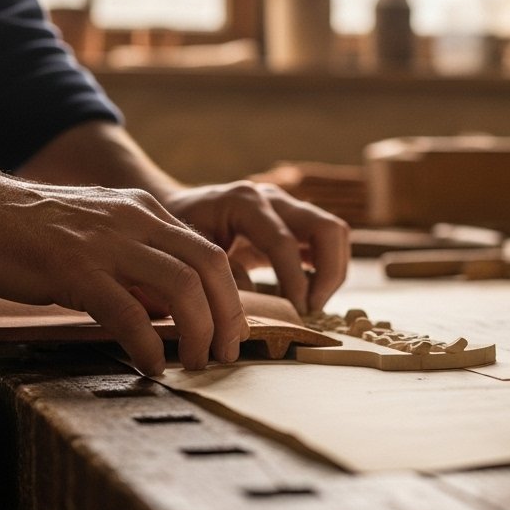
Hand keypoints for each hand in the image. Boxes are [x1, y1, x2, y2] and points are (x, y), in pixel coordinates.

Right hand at [0, 177, 248, 375]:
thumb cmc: (27, 229)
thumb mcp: (97, 232)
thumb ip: (134, 261)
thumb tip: (166, 309)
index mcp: (144, 211)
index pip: (209, 252)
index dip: (230, 296)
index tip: (230, 331)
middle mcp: (135, 221)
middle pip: (211, 267)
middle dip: (229, 316)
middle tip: (228, 354)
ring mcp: (106, 243)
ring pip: (183, 288)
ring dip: (199, 333)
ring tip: (196, 364)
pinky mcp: (75, 269)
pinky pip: (130, 313)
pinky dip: (148, 345)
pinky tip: (150, 366)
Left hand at [161, 181, 350, 315]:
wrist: (174, 211)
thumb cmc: (177, 235)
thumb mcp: (191, 256)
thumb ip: (222, 278)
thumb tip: (255, 310)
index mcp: (244, 202)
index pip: (284, 242)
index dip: (294, 281)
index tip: (295, 311)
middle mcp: (272, 198)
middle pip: (327, 228)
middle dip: (328, 273)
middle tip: (311, 307)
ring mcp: (286, 207)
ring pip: (335, 233)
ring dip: (332, 272)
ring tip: (311, 304)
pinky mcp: (293, 221)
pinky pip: (326, 241)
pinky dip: (325, 268)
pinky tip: (307, 294)